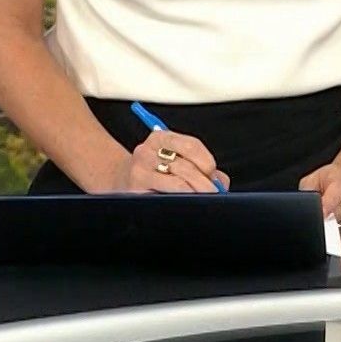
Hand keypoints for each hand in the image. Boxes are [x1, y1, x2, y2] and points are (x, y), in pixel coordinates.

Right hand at [103, 129, 229, 193]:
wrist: (120, 180)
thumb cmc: (156, 171)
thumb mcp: (175, 158)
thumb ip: (202, 167)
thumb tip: (220, 183)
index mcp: (160, 137)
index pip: (190, 145)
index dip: (206, 160)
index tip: (212, 173)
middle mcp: (147, 150)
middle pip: (185, 166)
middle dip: (204, 183)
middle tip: (213, 194)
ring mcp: (139, 171)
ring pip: (177, 184)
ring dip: (194, 194)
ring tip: (200, 200)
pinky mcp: (135, 190)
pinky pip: (165, 197)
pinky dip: (179, 202)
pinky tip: (184, 204)